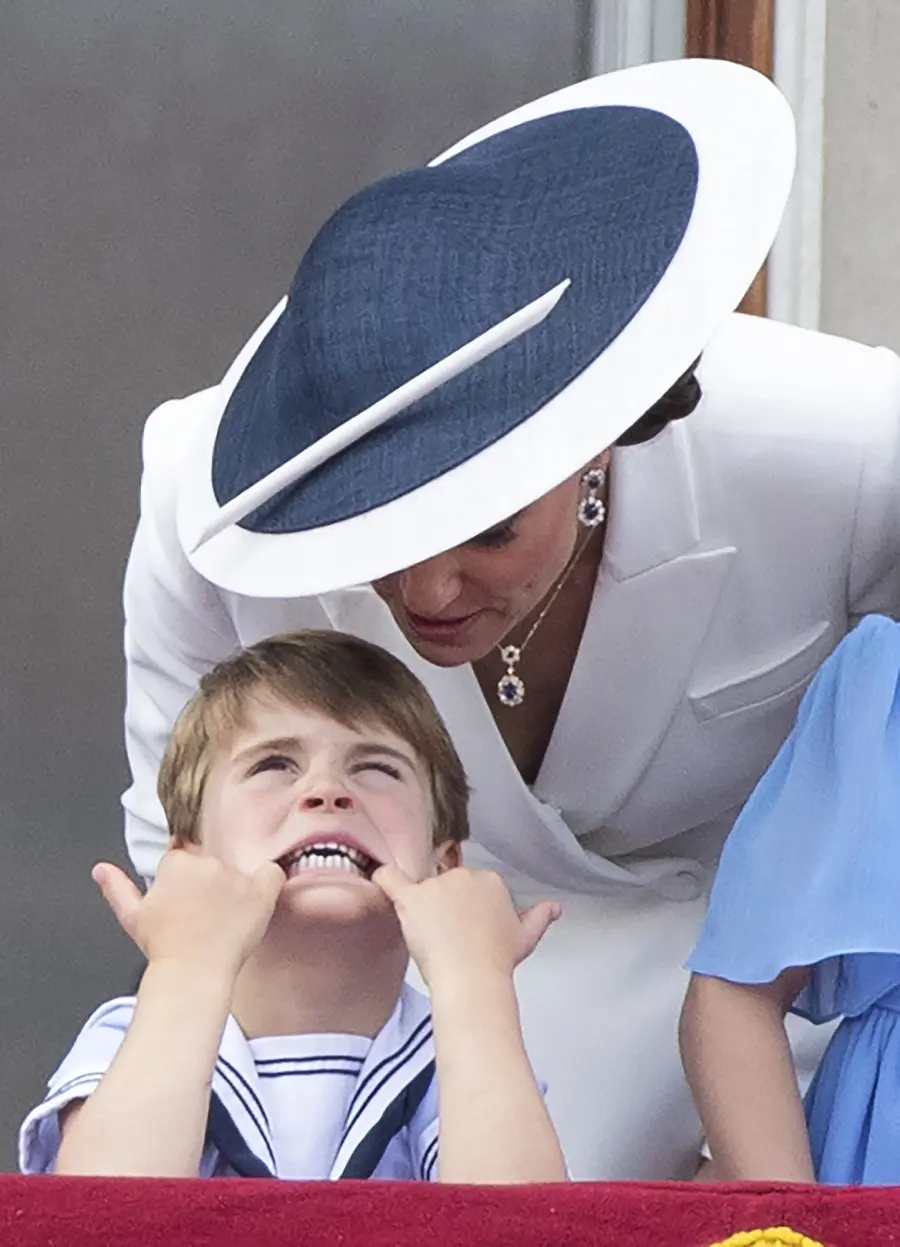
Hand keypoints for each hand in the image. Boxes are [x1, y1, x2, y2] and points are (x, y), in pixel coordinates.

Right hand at [92, 849, 284, 976]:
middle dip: (207, 883)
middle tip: (203, 914)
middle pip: (211, 864)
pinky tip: (258, 900)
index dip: (182, 881)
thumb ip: (118, 888)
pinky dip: (268, 882)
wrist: (192, 974)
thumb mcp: (133, 916)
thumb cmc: (163, 948)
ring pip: (238, 872)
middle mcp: (207, 864)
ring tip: (224, 920)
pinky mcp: (259, 892)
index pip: (184, 859)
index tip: (184, 901)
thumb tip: (100, 870)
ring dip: (234, 888)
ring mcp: (235, 877)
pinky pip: (272, 873)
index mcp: (177, 864)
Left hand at [372, 864, 560, 989]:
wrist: (473, 979)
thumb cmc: (497, 961)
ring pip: (421, 889)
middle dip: (443, 906)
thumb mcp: (525, 937)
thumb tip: (555, 908)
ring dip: (421, 908)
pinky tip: (378, 879)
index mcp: (490, 880)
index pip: (470, 886)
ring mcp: (437, 885)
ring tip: (428, 938)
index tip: (465, 929)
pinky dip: (383, 877)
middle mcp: (464, 876)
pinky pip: (391, 878)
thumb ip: (540, 917)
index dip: (465, 908)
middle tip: (447, 937)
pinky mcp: (413, 898)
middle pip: (445, 884)